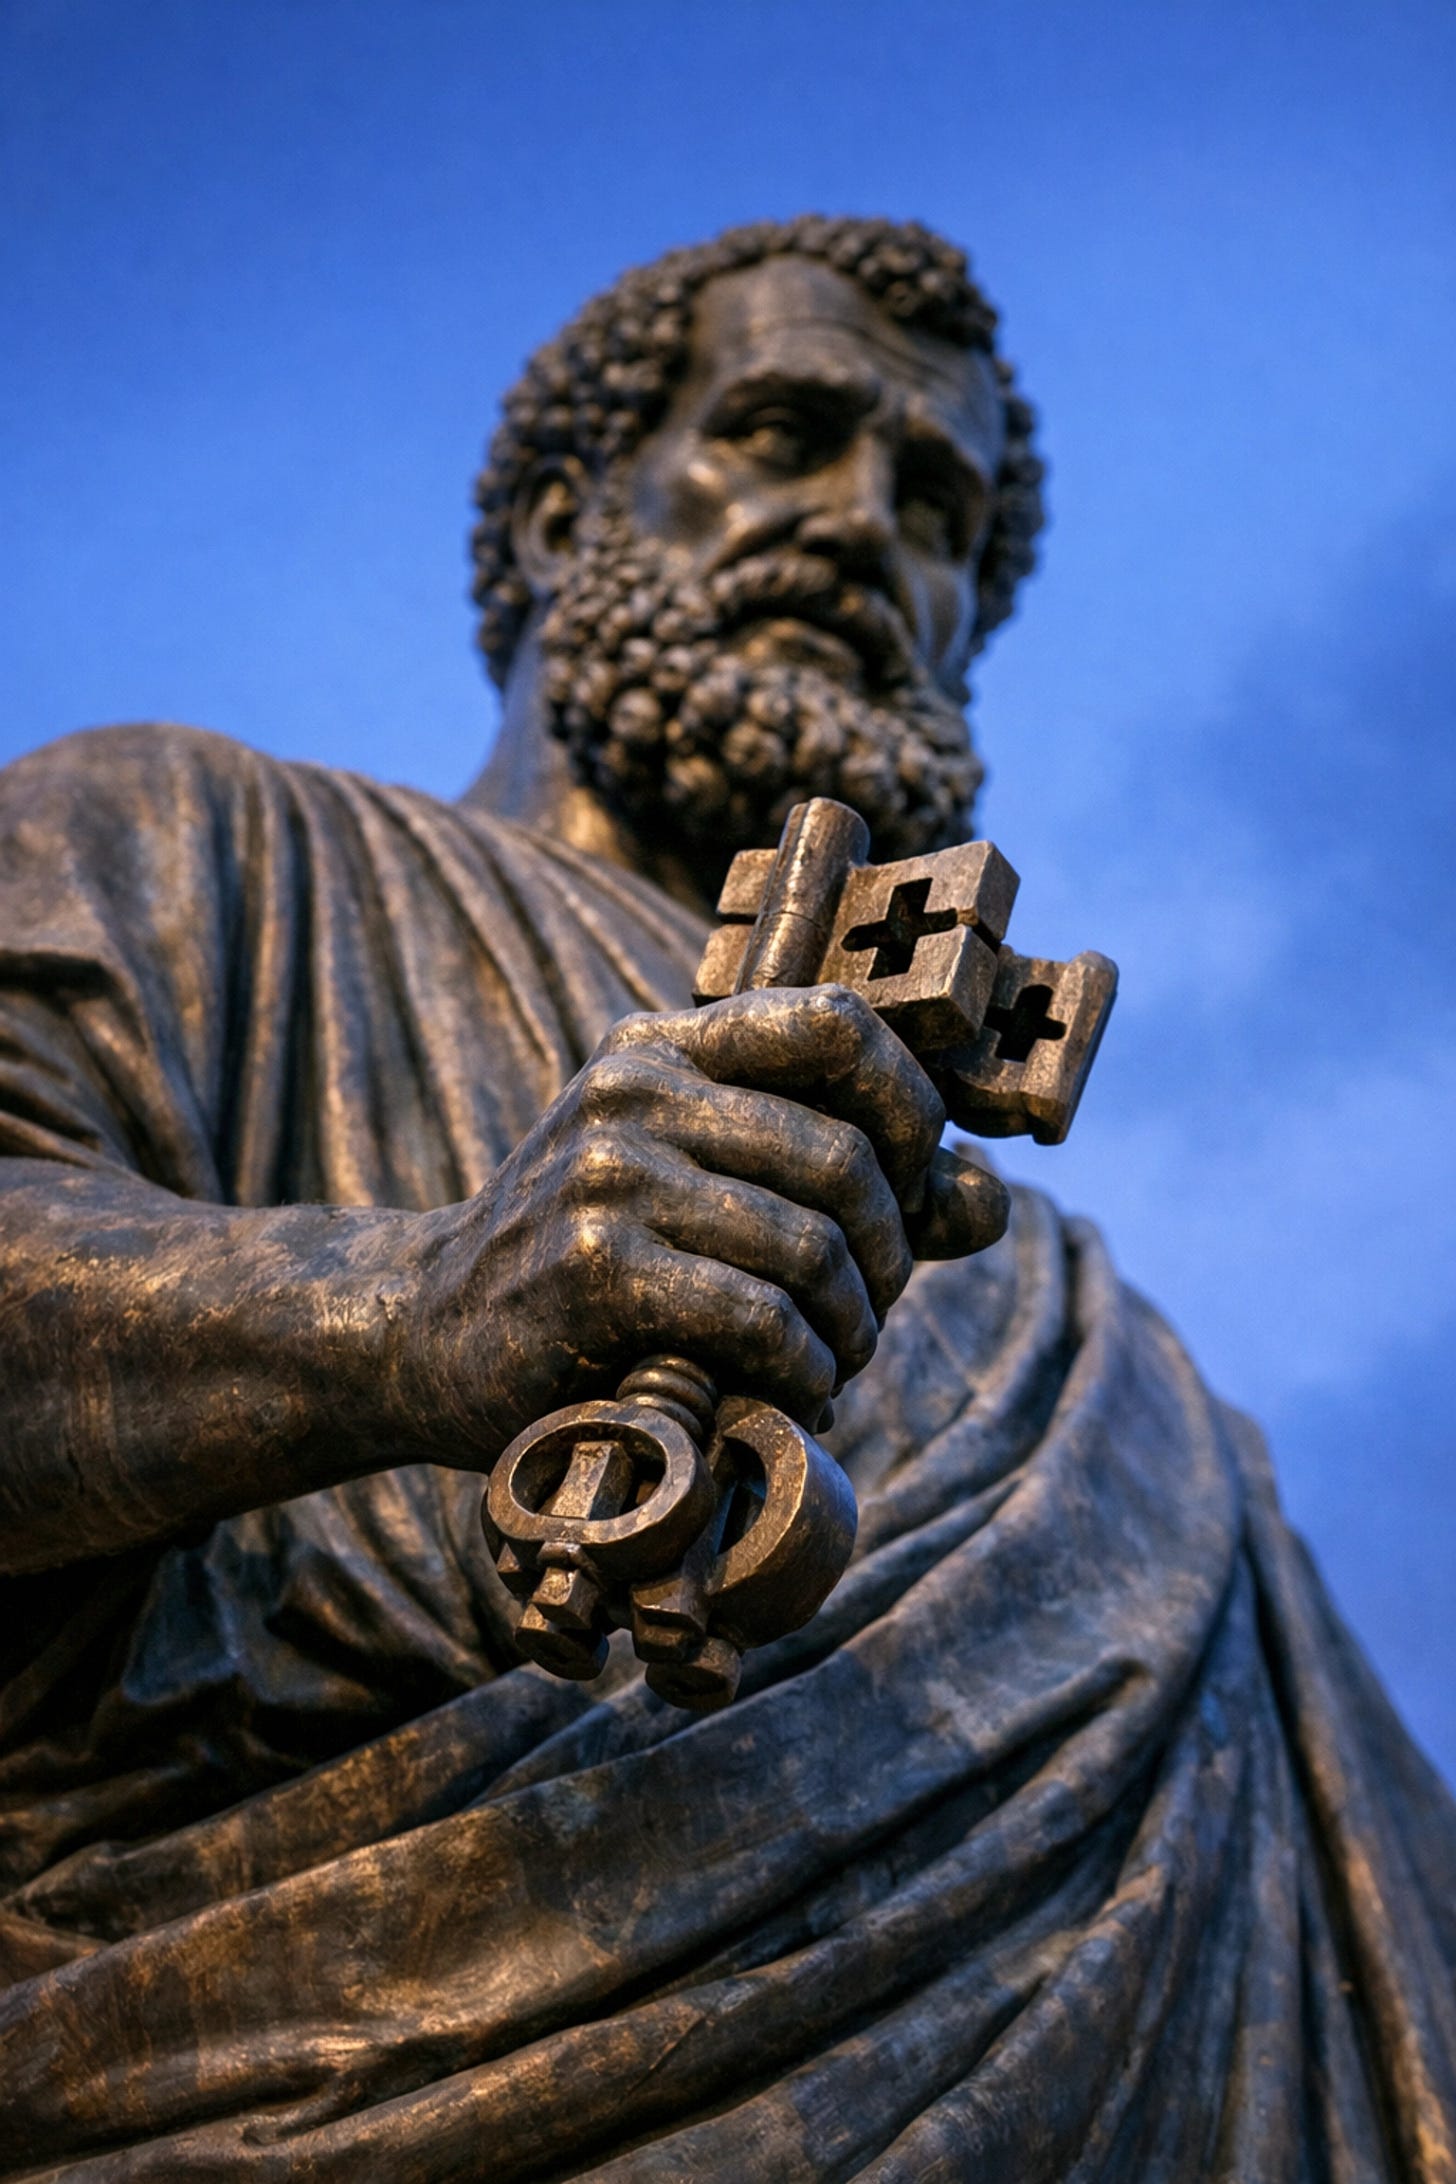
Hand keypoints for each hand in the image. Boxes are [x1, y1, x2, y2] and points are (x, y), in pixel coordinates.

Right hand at [400, 985, 1008, 1463]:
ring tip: (831, 1364)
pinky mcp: (592, 1267)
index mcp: (667, 1046)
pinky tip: (790, 1389)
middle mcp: (636, 1089)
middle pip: (845, 1155)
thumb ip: (838, 1184)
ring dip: (849, 1328)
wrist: (426, 1332)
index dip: (911, 1105)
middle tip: (868, 1317)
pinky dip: (801, 1368)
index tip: (917, 1189)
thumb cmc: (590, 1262)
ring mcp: (608, 1173)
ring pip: (811, 1244)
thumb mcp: (697, 1186)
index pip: (837, 1020)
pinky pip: (758, 1314)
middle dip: (889, 1256)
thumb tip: (988, 1199)